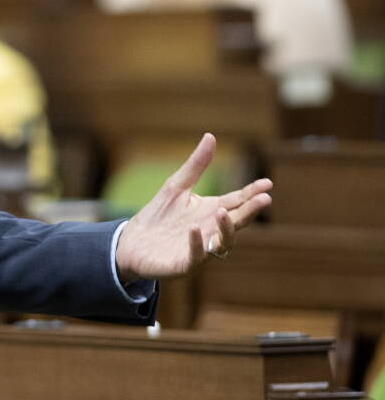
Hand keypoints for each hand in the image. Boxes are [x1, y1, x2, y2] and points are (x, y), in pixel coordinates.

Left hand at [114, 134, 271, 280]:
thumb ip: (196, 165)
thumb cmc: (157, 215)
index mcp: (211, 211)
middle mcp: (211, 231)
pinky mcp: (183, 264)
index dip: (252, 193)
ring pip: (222, 242)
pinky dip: (197, 244)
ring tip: (223, 211)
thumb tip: (210, 136)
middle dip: (250, 211)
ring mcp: (200, 249)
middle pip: (236, 221)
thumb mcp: (177, 186)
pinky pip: (195, 256)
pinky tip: (195, 229)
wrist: (131, 243)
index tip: (267, 184)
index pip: (237, 201)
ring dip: (226, 228)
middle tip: (264, 199)